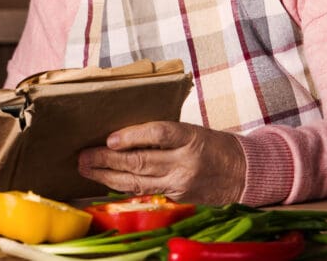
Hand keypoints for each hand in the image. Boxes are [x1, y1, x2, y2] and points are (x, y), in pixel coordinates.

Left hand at [77, 121, 244, 204]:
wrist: (242, 172)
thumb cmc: (212, 144)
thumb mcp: (192, 129)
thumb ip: (162, 133)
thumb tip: (123, 132)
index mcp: (191, 137)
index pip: (158, 134)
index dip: (132, 136)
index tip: (110, 139)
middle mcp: (185, 162)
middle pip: (141, 161)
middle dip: (107, 159)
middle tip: (83, 156)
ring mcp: (181, 183)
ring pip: (138, 181)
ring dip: (108, 176)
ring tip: (86, 169)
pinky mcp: (178, 196)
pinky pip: (145, 190)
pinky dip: (123, 186)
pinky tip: (106, 181)